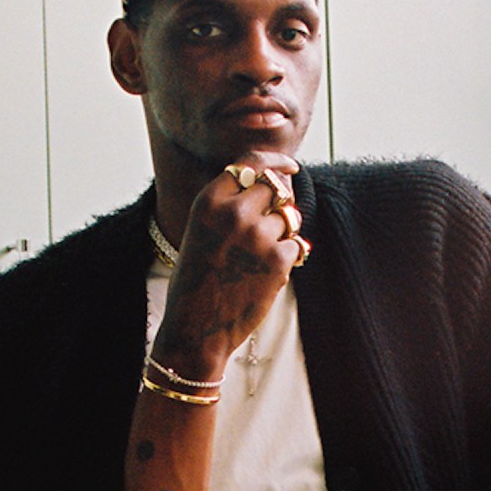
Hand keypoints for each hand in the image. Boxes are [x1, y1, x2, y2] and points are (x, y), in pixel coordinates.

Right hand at [155, 153, 303, 373]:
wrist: (195, 330)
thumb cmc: (196, 282)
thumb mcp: (200, 231)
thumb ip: (227, 205)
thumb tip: (274, 184)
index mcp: (209, 202)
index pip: (250, 163)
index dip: (276, 161)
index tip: (290, 166)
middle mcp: (234, 213)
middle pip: (275, 187)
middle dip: (280, 200)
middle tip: (275, 219)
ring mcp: (258, 236)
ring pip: (289, 217)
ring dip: (284, 232)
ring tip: (261, 257)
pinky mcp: (277, 261)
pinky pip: (296, 245)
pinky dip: (288, 258)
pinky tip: (266, 275)